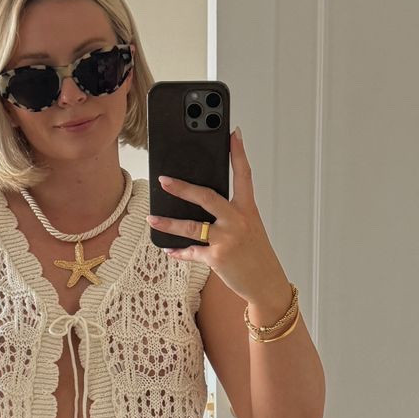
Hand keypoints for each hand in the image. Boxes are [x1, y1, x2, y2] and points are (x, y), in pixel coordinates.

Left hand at [156, 129, 289, 309]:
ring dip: (168, 223)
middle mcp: (238, 221)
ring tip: (152, 218)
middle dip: (182, 187)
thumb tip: (203, 203)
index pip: (244, 175)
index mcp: (248, 209)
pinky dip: (178, 251)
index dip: (238, 153)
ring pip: (191, 226)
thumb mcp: (250, 228)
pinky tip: (169, 249)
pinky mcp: (216, 258)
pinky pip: (191, 252)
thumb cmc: (257, 254)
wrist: (266, 284)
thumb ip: (231, 214)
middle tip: (164, 180)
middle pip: (206, 197)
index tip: (234, 133)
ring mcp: (226, 240)